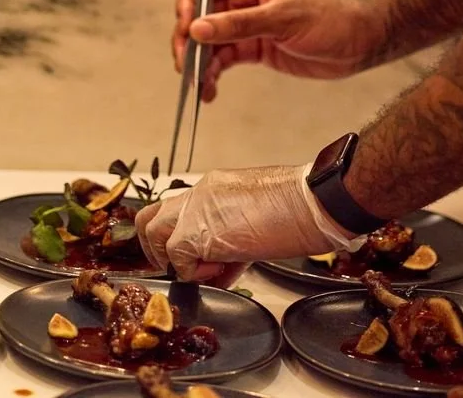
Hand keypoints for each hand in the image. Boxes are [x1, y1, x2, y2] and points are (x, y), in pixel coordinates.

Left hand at [135, 165, 356, 280]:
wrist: (311, 203)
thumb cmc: (297, 211)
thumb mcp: (256, 223)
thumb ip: (230, 241)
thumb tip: (220, 268)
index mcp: (213, 188)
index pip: (178, 212)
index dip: (180, 240)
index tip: (200, 261)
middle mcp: (199, 193)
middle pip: (151, 215)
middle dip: (157, 247)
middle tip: (180, 267)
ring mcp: (194, 209)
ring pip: (152, 230)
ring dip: (170, 258)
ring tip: (201, 270)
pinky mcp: (196, 231)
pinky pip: (175, 256)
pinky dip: (191, 272)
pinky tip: (218, 273)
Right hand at [172, 0, 378, 99]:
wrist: (358, 44)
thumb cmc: (328, 19)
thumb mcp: (282, 19)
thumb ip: (239, 24)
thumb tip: (198, 28)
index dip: (190, 3)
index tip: (184, 28)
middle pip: (203, 14)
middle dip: (190, 40)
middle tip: (185, 65)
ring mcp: (250, 24)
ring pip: (211, 40)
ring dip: (200, 62)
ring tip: (198, 85)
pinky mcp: (256, 48)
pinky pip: (225, 59)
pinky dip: (213, 74)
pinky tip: (209, 90)